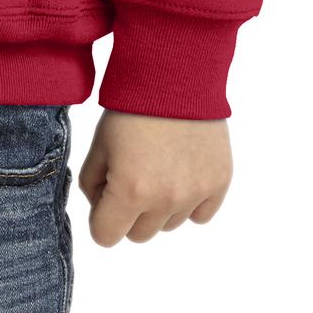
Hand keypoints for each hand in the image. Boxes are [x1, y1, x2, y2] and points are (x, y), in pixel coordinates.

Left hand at [77, 108, 232, 244]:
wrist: (176, 74)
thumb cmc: (132, 106)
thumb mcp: (99, 143)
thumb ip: (92, 184)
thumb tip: (102, 207)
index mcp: (129, 190)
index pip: (105, 237)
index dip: (101, 217)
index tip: (106, 196)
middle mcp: (165, 199)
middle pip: (138, 235)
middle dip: (130, 212)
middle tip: (133, 174)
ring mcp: (196, 193)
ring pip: (169, 225)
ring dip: (160, 205)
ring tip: (159, 164)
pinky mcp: (219, 183)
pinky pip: (200, 215)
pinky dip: (190, 201)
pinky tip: (182, 170)